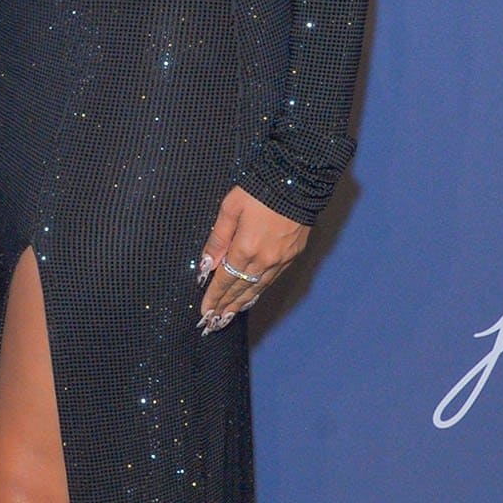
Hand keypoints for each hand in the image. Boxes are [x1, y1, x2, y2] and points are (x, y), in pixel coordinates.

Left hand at [198, 187, 307, 331]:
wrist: (298, 181)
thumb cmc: (259, 190)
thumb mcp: (230, 208)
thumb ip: (218, 238)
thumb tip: (206, 265)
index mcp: (245, 248)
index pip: (225, 280)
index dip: (213, 296)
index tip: (204, 311)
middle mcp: (264, 260)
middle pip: (240, 288)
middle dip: (225, 305)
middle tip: (213, 321)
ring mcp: (281, 259)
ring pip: (257, 288)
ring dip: (242, 303)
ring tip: (229, 315)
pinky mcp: (293, 255)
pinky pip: (272, 280)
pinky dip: (259, 291)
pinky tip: (252, 296)